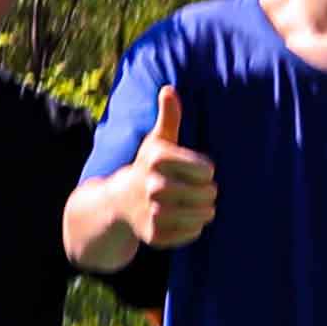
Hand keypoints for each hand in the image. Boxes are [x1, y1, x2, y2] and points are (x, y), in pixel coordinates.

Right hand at [109, 84, 215, 252]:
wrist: (119, 203)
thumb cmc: (148, 167)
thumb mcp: (157, 141)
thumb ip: (168, 116)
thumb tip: (168, 89)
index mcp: (157, 158)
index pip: (206, 169)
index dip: (205, 170)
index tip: (193, 169)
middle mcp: (152, 185)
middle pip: (207, 192)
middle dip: (207, 192)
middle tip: (195, 190)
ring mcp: (151, 212)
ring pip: (203, 215)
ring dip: (205, 210)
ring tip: (195, 205)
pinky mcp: (154, 236)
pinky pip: (193, 233)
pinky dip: (193, 228)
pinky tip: (180, 219)